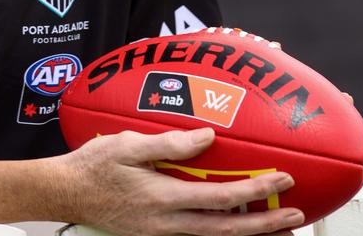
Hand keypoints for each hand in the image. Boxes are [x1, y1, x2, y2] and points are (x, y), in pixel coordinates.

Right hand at [58, 127, 304, 235]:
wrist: (65, 194)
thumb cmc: (93, 165)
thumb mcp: (128, 145)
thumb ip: (169, 144)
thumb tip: (207, 138)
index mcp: (164, 200)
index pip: (222, 198)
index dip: (256, 190)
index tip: (282, 178)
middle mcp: (169, 225)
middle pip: (228, 230)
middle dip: (266, 224)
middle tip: (297, 214)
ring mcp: (164, 234)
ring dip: (250, 232)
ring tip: (278, 225)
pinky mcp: (158, 233)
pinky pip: (201, 235)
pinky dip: (225, 231)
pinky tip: (237, 224)